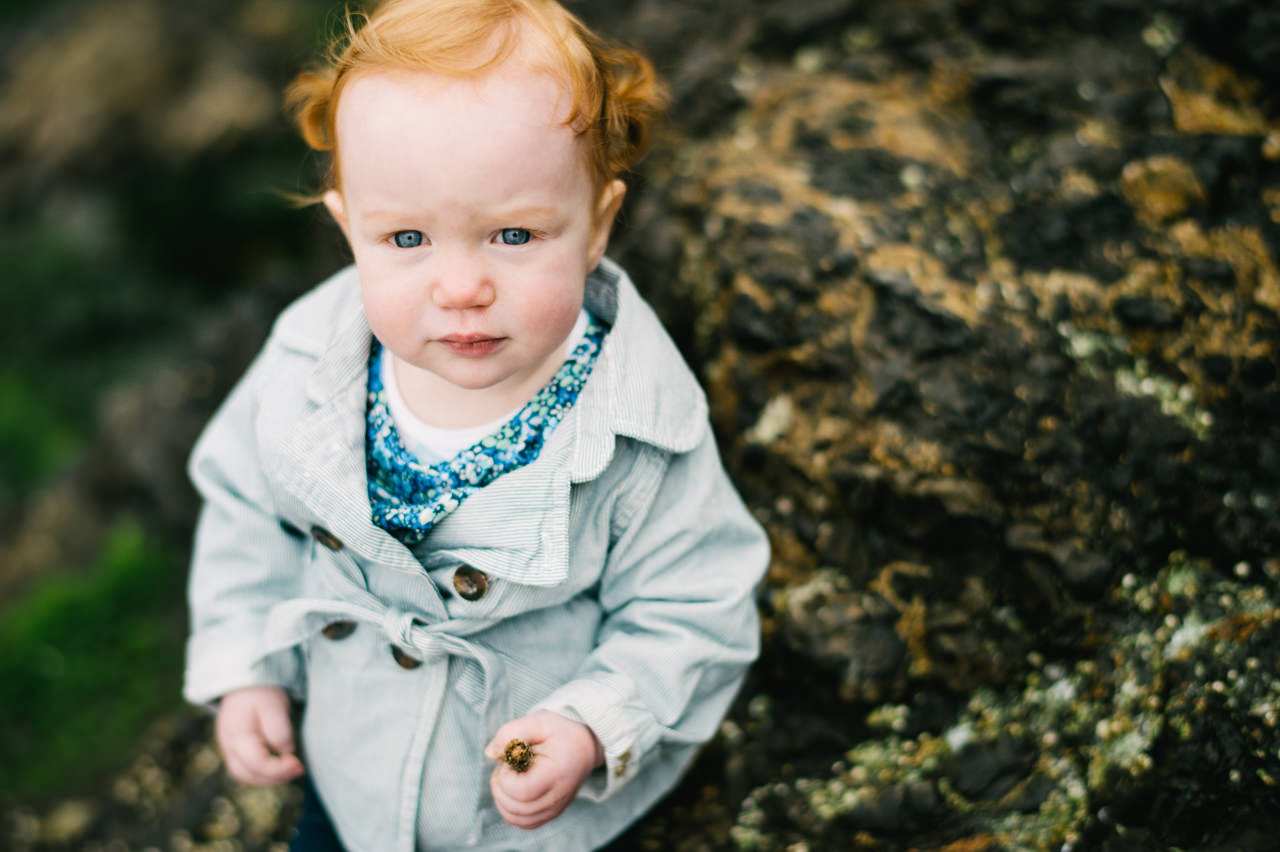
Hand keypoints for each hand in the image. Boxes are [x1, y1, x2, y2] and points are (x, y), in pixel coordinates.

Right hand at [215, 685, 304, 785]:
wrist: (244, 680)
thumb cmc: (260, 692)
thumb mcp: (273, 706)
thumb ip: (279, 730)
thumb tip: (286, 753)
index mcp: (237, 736)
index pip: (257, 763)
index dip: (278, 769)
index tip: (297, 763)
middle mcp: (228, 746)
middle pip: (247, 775)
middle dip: (274, 778)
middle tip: (298, 769)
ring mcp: (227, 748)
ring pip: (244, 775)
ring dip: (267, 778)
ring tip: (291, 770)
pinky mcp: (232, 748)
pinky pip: (244, 768)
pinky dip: (260, 773)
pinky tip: (278, 767)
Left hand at [484, 711, 603, 829]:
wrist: (585, 745)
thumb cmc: (561, 732)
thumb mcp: (538, 722)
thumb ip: (512, 732)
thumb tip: (490, 753)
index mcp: (557, 772)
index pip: (522, 791)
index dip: (505, 778)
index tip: (509, 760)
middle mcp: (559, 796)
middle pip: (516, 808)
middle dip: (501, 787)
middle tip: (508, 766)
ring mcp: (556, 808)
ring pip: (517, 819)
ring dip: (503, 799)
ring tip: (511, 777)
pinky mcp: (552, 813)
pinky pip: (525, 823)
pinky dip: (511, 811)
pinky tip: (513, 791)